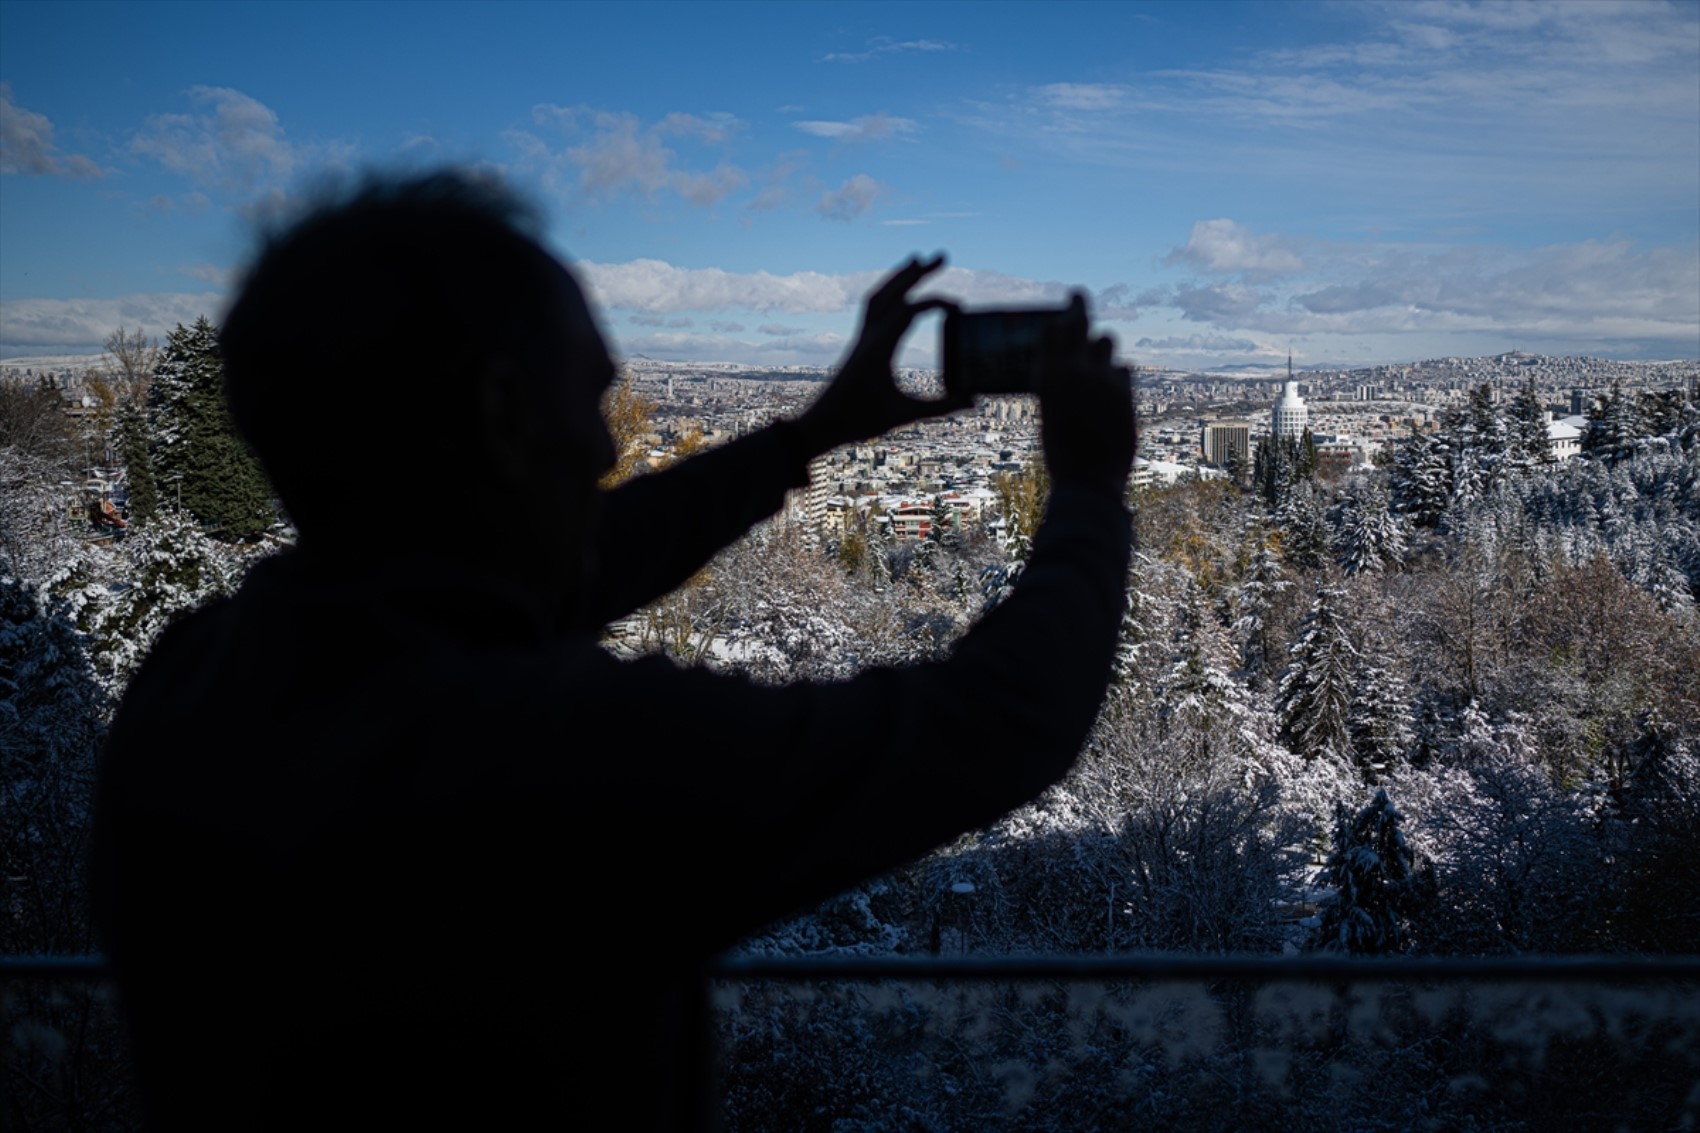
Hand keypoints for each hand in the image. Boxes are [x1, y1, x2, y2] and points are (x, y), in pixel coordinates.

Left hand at [793, 255, 965, 452]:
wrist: (821, 425)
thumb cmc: (859, 420)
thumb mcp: (903, 415)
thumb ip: (940, 407)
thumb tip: (973, 400)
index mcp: (879, 348)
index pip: (909, 310)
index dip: (935, 303)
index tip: (957, 308)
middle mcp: (868, 336)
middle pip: (892, 292)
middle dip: (916, 272)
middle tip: (940, 256)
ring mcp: (861, 338)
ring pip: (878, 296)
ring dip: (898, 277)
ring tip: (917, 262)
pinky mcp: (858, 345)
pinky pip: (871, 309)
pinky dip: (886, 294)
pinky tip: (896, 295)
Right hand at [1038, 313, 1135, 497]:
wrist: (1088, 481)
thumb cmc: (1063, 454)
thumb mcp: (1050, 412)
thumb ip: (1059, 383)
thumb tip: (1069, 363)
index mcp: (1045, 377)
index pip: (1052, 327)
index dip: (1058, 317)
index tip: (1064, 309)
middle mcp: (1072, 370)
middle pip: (1080, 320)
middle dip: (1079, 305)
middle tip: (1078, 298)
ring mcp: (1100, 377)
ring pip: (1105, 340)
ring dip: (1101, 346)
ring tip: (1098, 359)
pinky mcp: (1124, 390)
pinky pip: (1122, 369)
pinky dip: (1117, 377)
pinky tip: (1112, 395)